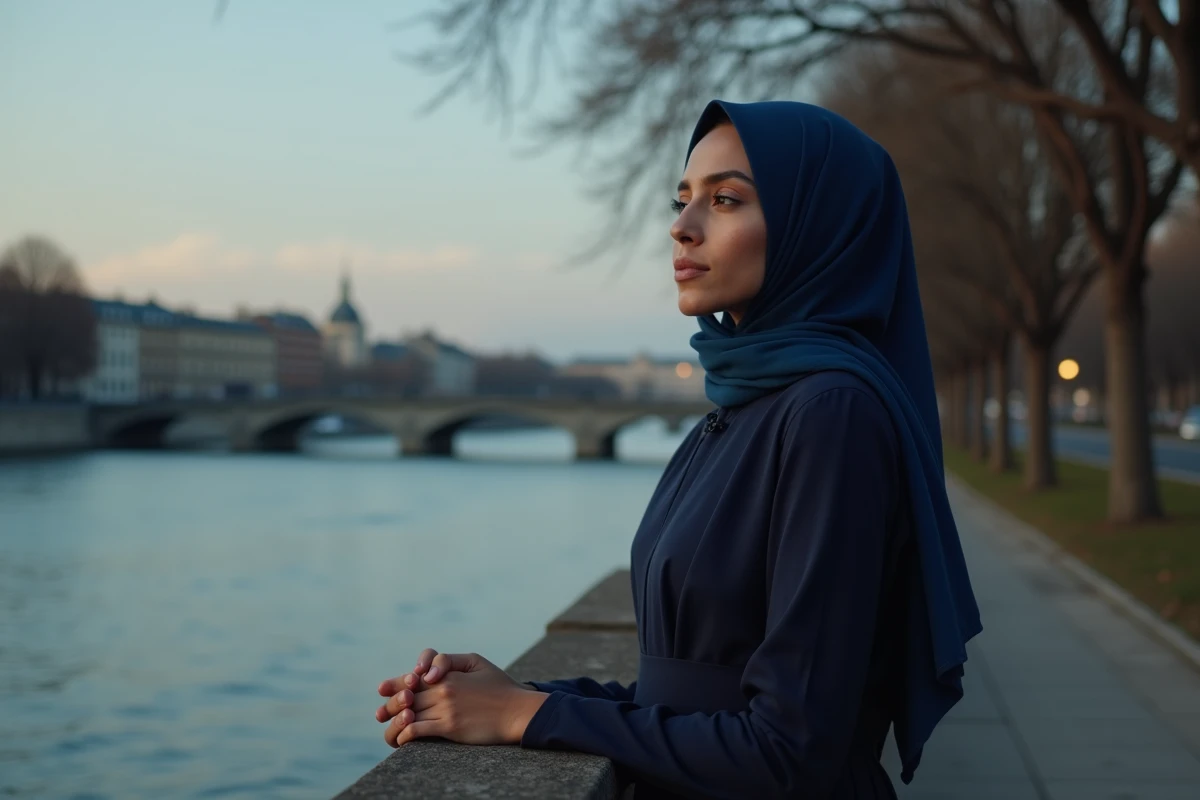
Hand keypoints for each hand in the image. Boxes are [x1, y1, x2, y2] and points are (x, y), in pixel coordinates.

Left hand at [375, 650, 547, 747]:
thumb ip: (451, 660)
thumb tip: (430, 667)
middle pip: (407, 695)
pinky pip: (418, 730)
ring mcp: (445, 708)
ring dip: (394, 722)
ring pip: (408, 714)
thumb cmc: (499, 686)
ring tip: (389, 730)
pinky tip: (401, 740)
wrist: (517, 711)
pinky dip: (405, 735)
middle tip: (379, 714)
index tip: (382, 690)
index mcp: (448, 673)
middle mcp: (443, 688)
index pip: (414, 676)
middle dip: (390, 704)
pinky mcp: (449, 727)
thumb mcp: (477, 662)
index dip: (396, 683)